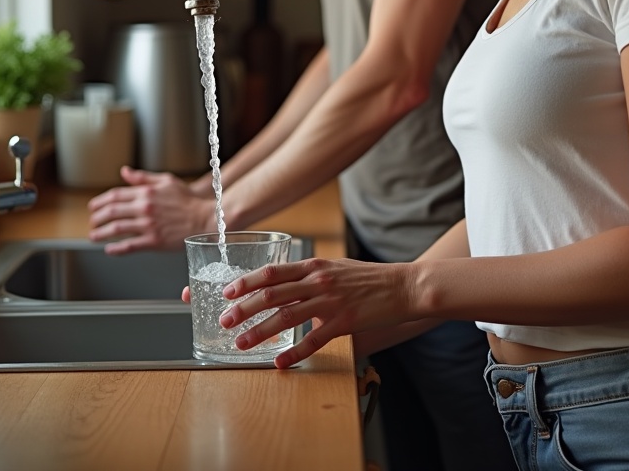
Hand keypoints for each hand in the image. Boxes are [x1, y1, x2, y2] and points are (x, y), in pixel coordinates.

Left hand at [88, 166, 212, 253]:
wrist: (205, 218)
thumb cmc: (187, 200)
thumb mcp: (167, 181)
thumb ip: (143, 178)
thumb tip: (124, 172)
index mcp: (147, 192)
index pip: (115, 195)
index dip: (100, 201)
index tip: (93, 207)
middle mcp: (145, 208)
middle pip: (112, 211)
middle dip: (97, 218)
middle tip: (92, 222)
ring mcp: (148, 225)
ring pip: (116, 229)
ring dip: (101, 233)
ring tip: (94, 236)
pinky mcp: (153, 241)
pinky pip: (129, 246)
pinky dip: (116, 249)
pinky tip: (109, 250)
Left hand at [215, 257, 415, 368]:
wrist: (403, 286)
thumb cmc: (370, 278)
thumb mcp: (337, 268)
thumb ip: (311, 276)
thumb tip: (287, 285)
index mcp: (315, 266)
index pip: (273, 271)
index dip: (247, 282)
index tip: (227, 292)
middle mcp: (319, 281)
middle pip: (273, 293)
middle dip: (244, 308)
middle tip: (224, 320)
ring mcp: (331, 301)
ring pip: (287, 317)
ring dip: (260, 331)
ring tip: (241, 343)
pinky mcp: (345, 322)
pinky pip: (314, 340)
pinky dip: (294, 352)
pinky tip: (280, 363)